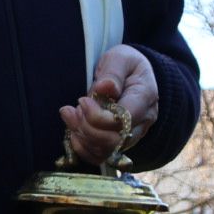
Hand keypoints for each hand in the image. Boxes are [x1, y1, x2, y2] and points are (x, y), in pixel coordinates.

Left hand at [58, 45, 157, 166]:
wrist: (133, 76)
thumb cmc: (126, 65)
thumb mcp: (120, 58)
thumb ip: (113, 72)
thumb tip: (105, 88)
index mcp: (145, 97)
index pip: (123, 120)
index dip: (98, 116)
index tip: (82, 101)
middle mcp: (142, 122)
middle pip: (114, 140)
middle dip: (87, 128)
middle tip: (72, 110)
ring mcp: (131, 136)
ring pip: (106, 151)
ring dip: (82, 137)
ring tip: (69, 116)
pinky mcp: (119, 144)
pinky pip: (101, 156)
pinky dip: (83, 149)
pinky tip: (73, 133)